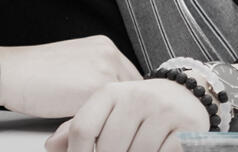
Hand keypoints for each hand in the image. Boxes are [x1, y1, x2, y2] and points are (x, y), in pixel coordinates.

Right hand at [0, 35, 144, 117]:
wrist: (10, 73)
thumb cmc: (32, 73)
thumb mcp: (73, 65)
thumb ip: (96, 75)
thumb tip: (112, 100)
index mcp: (104, 46)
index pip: (131, 78)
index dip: (124, 100)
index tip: (117, 112)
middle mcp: (109, 54)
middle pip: (133, 91)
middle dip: (122, 110)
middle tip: (110, 124)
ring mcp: (105, 69)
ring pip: (124, 105)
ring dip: (114, 119)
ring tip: (100, 129)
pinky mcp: (97, 89)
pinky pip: (110, 114)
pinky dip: (102, 126)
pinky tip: (89, 129)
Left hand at [44, 79, 209, 151]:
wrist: (186, 93)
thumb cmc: (139, 106)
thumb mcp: (107, 109)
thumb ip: (80, 127)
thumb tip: (50, 147)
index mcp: (110, 91)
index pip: (82, 129)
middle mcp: (136, 97)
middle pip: (108, 147)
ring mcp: (162, 111)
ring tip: (132, 151)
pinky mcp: (186, 126)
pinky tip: (152, 151)